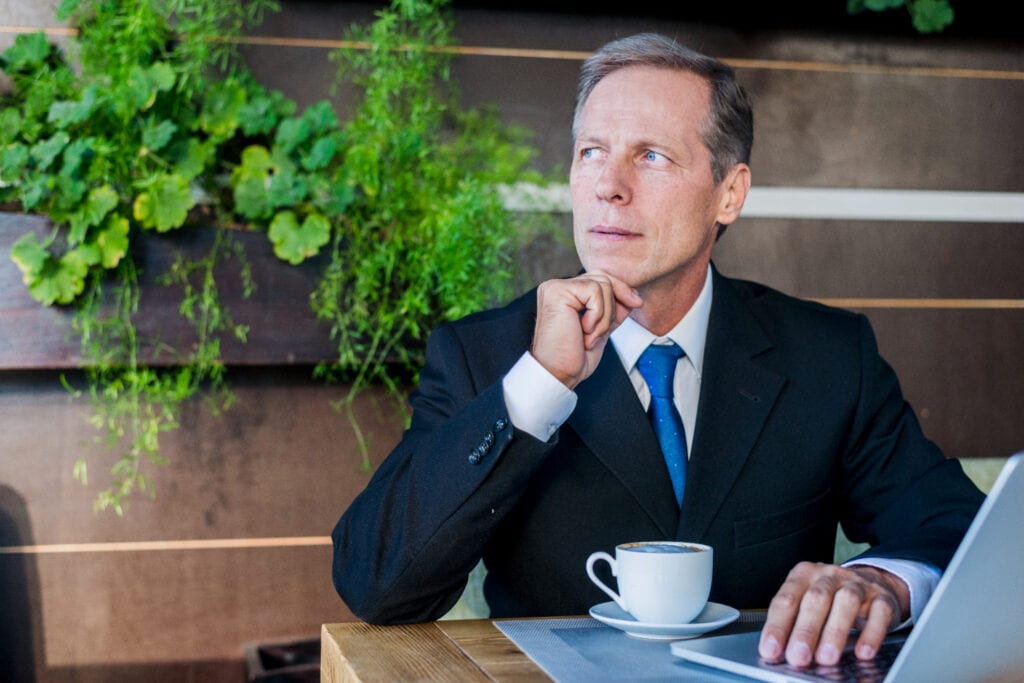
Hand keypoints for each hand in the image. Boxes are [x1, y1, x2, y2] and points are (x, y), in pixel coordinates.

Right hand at [531, 272, 642, 389]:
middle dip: (616, 303)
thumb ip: (612, 309)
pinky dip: (598, 315)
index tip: (636, 304)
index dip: (621, 291)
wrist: (559, 374)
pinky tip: (585, 331)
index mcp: (565, 294)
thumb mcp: (601, 328)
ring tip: (591, 335)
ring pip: (602, 285)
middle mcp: (557, 287)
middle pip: (603, 277)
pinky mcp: (557, 292)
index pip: (600, 279)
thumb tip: (633, 296)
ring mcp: (555, 288)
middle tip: (608, 328)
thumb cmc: (575, 356)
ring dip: (605, 315)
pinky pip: (594, 291)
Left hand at [759, 562, 910, 667]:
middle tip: (798, 656)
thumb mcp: (806, 602)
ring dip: (835, 632)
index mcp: (804, 575)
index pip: (786, 600)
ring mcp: (857, 584)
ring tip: (826, 658)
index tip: (771, 649)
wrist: (871, 580)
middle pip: (815, 600)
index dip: (778, 626)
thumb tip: (779, 653)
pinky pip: (879, 613)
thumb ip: (793, 623)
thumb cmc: (831, 597)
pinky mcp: (882, 597)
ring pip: (846, 602)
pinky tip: (863, 652)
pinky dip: (871, 634)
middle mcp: (829, 576)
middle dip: (805, 631)